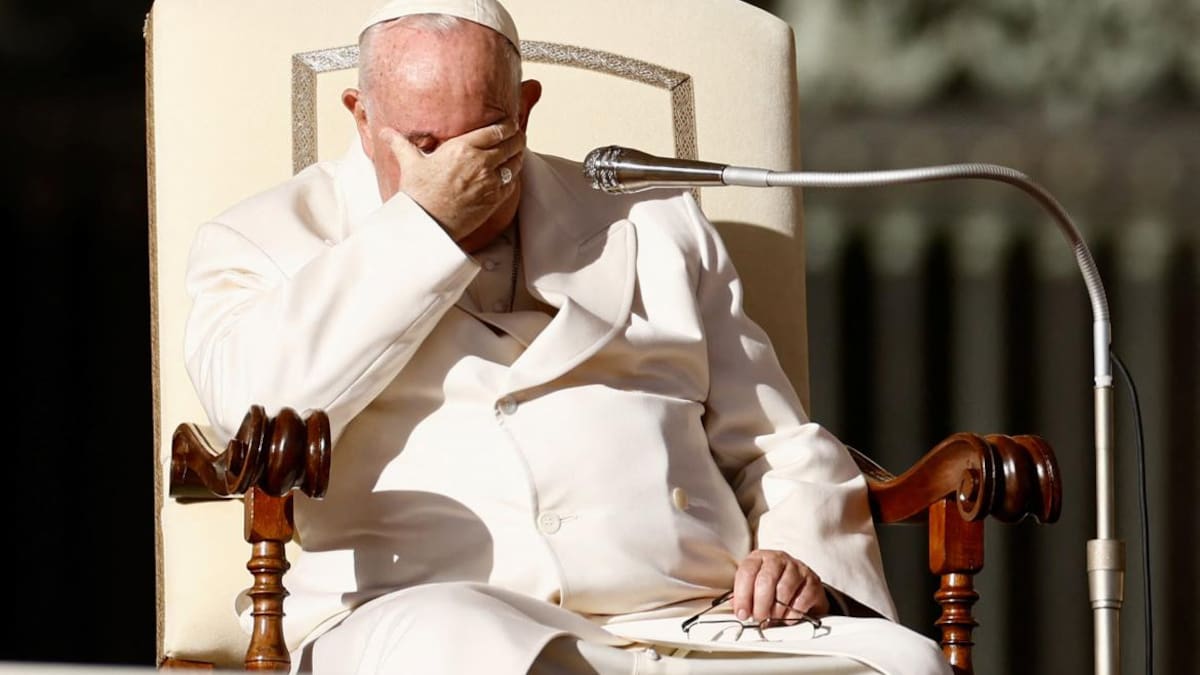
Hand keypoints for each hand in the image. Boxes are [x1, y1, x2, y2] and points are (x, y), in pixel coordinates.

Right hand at [381, 120, 524, 246]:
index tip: (509, 124)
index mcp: (462, 147)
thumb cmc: (418, 194)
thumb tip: (385, 132)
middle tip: (518, 135)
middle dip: (517, 137)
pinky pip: (512, 182)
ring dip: (518, 155)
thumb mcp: (409, 163)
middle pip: (511, 143)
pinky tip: (511, 173)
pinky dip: (514, 175)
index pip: (495, 130)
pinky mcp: (495, 198)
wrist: (427, 223)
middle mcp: (480, 161)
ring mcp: (490, 181)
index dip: (507, 125)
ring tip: (517, 151)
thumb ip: (401, 144)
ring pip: (515, 162)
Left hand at [732, 549, 828, 622]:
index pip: (747, 572)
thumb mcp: (755, 588)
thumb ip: (745, 596)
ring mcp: (797, 568)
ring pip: (784, 589)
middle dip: (760, 604)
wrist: (801, 586)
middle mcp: (778, 559)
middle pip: (765, 580)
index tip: (742, 613)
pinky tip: (787, 617)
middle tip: (759, 618)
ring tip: (773, 618)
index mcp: (759, 558)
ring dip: (776, 610)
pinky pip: (801, 600)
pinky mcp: (812, 581)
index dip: (742, 595)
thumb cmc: (774, 587)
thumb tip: (738, 610)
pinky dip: (792, 613)